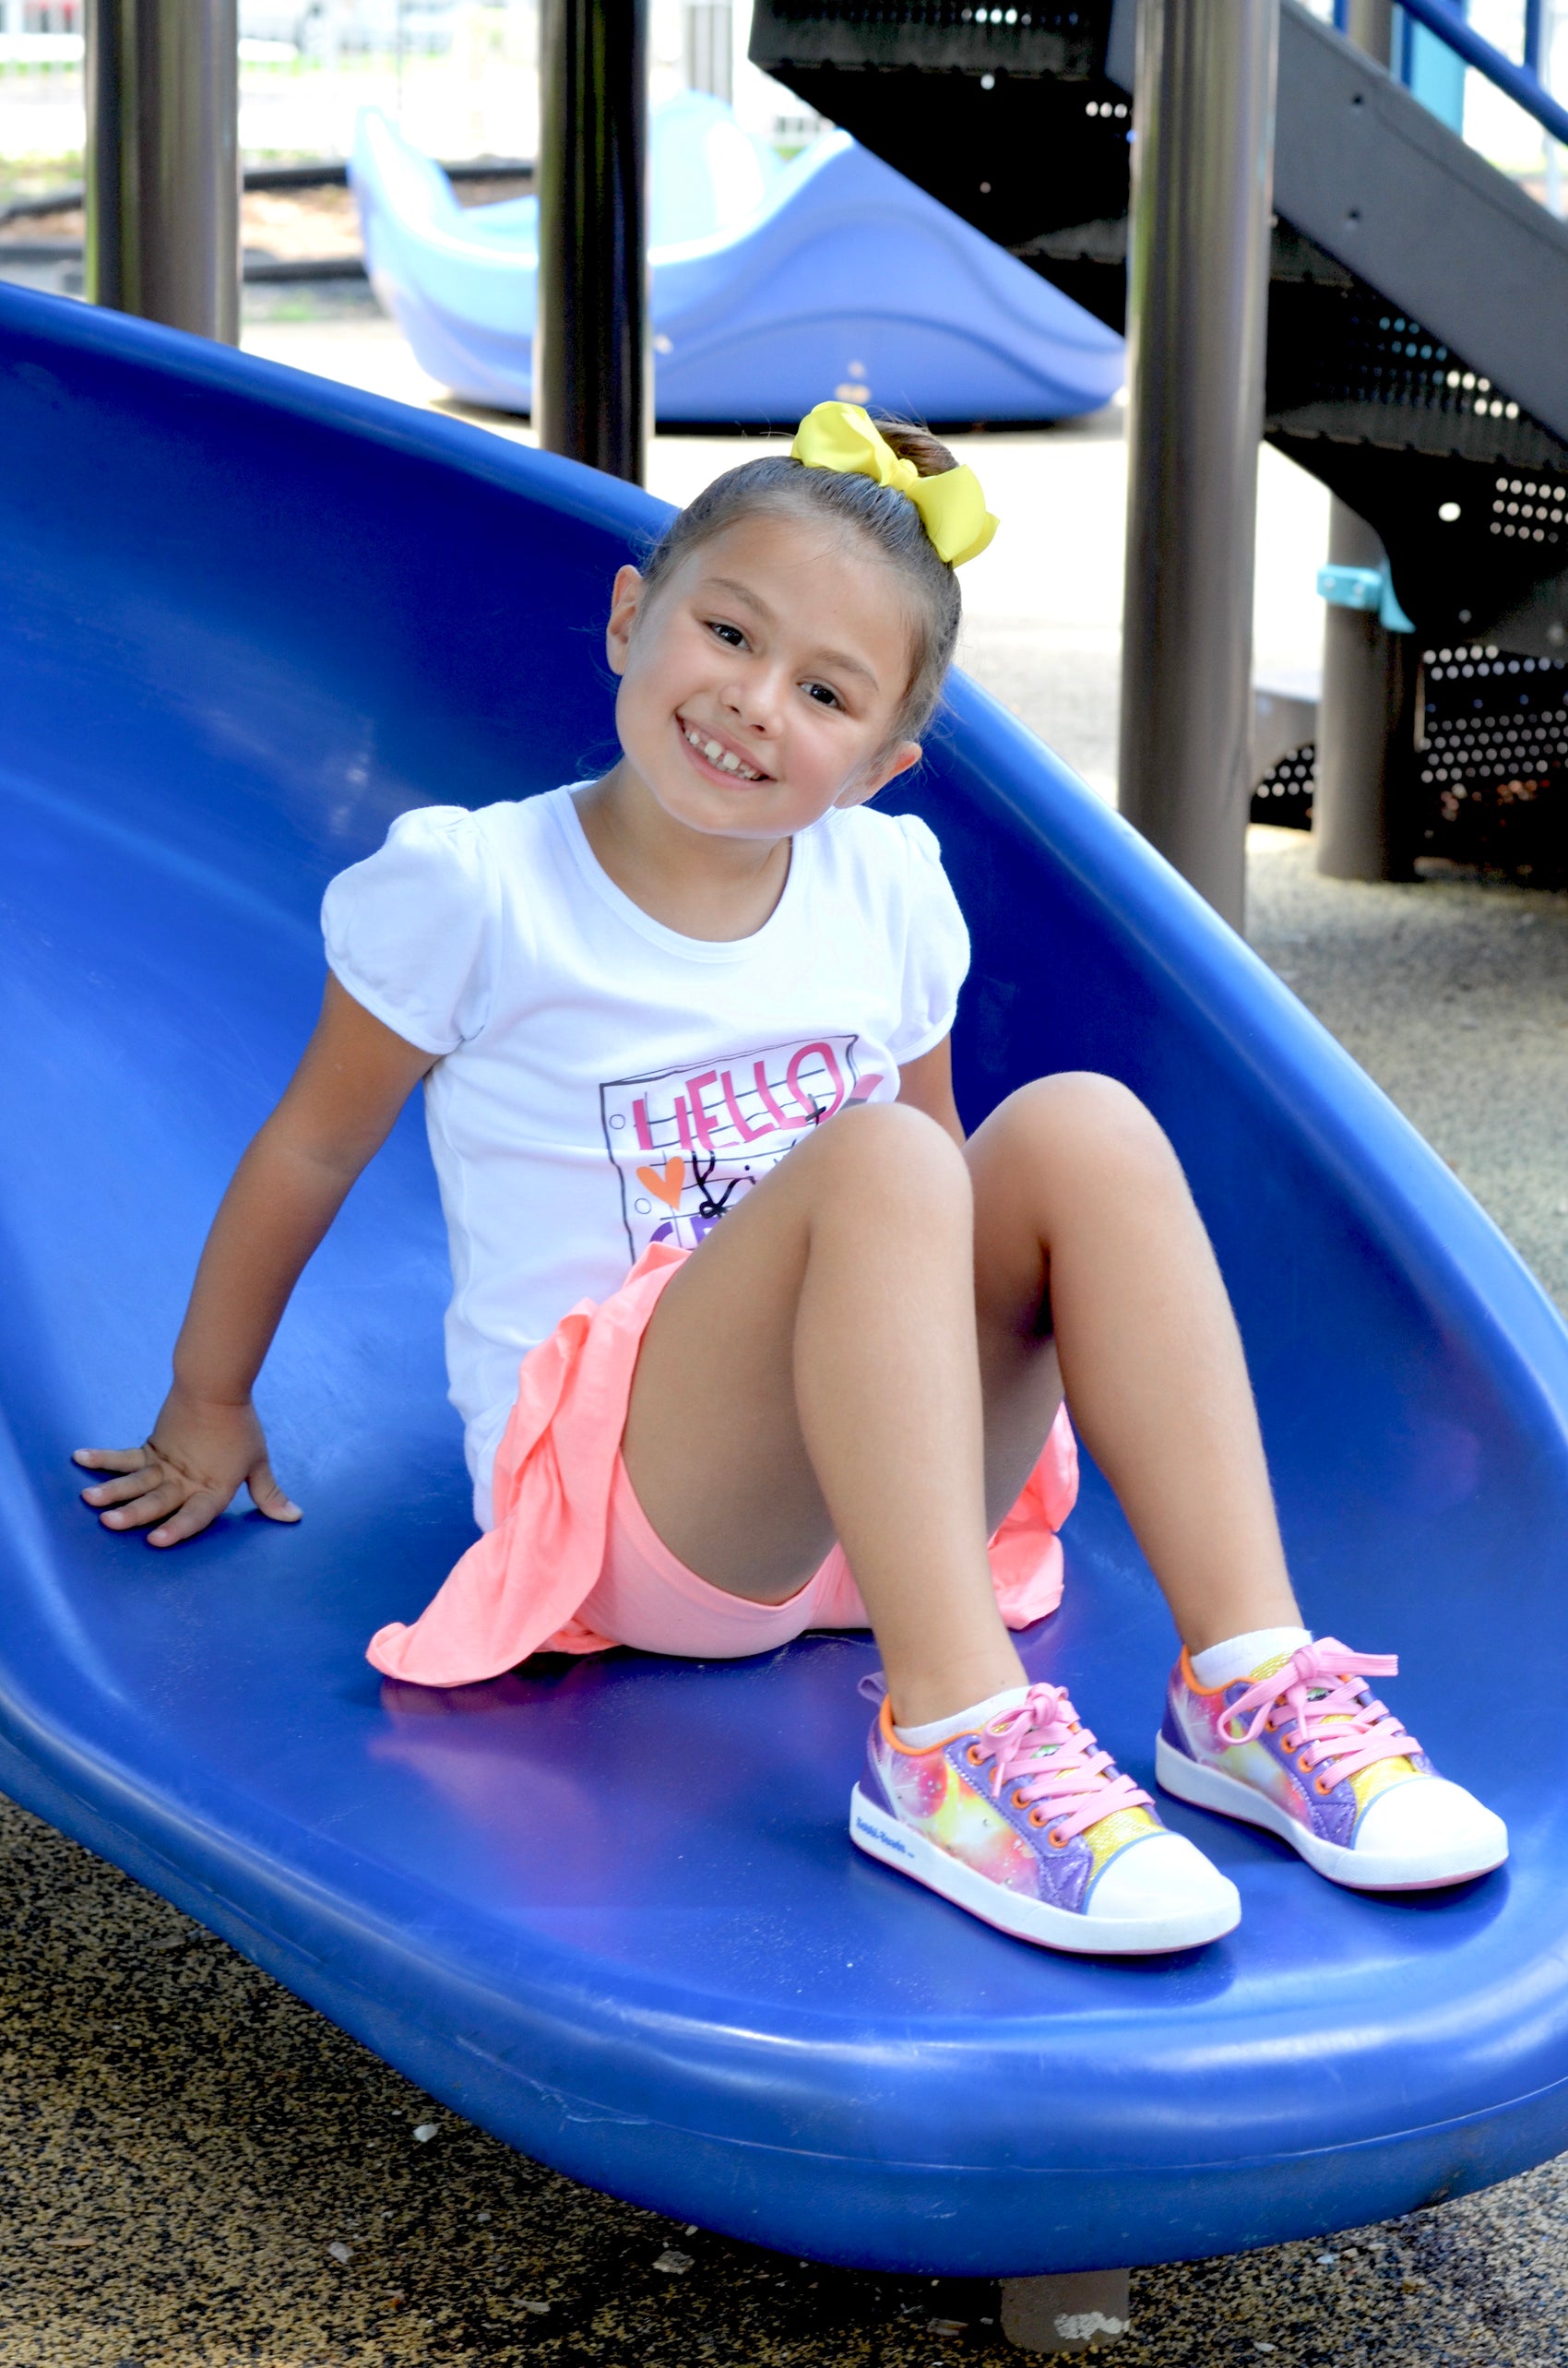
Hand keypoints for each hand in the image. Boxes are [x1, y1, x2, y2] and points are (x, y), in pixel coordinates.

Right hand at [73, 1389, 300, 1547]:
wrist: (217, 1387)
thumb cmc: (240, 1429)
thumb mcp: (257, 1462)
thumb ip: (269, 1494)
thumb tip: (294, 1517)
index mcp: (212, 1488)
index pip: (195, 1515)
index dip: (177, 1529)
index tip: (156, 1541)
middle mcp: (185, 1481)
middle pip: (158, 1500)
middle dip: (134, 1513)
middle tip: (109, 1522)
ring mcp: (164, 1465)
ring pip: (136, 1482)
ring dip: (112, 1491)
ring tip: (89, 1500)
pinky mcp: (151, 1448)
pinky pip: (124, 1457)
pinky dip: (102, 1458)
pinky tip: (79, 1458)